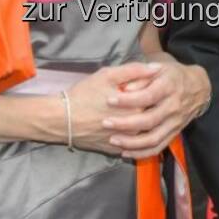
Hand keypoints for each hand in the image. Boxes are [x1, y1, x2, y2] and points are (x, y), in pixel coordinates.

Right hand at [32, 62, 163, 153]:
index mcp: (137, 107)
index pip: (157, 98)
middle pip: (152, 117)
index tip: (148, 85)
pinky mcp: (115, 151)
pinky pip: (129, 146)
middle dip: (150, 106)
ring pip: (143, 134)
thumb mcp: (108, 76)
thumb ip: (134, 71)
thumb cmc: (84, 95)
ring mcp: (125, 142)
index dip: (154, 89)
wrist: (61, 120)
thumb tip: (156, 68)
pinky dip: (130, 138)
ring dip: (142, 124)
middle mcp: (135, 128)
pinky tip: (124, 127)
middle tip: (135, 100)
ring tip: (131, 113)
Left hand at [99, 59, 210, 158]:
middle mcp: (174, 107)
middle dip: (125, 124)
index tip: (109, 100)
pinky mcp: (174, 133)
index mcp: (169, 87)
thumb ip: (141, 76)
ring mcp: (175, 123)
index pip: (147, 96)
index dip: (128, 100)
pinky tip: (126, 153)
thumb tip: (125, 89)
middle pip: (149, 120)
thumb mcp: (159, 68)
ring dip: (132, 143)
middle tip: (106, 122)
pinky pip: (158, 148)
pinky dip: (142, 153)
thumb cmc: (172, 76)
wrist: (198, 88)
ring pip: (153, 138)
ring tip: (113, 140)